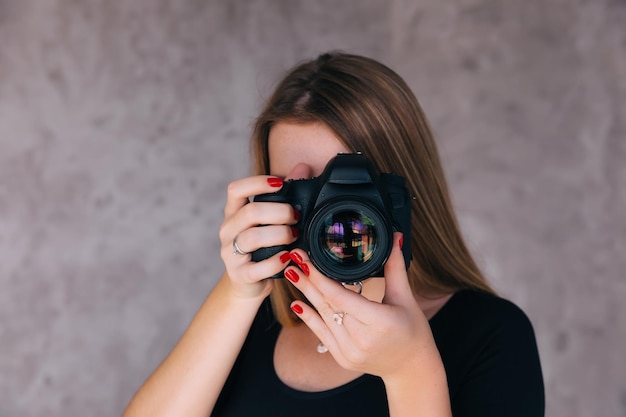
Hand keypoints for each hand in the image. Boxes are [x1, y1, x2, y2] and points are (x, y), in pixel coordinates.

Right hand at [218, 175, 296, 298]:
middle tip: (296, 217)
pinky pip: (258, 267)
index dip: (258, 182)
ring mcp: (231, 253)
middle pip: (250, 212)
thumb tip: (303, 168)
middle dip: (279, 212)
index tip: (280, 183)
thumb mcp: (270, 220)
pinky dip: (276, 262)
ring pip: (252, 238)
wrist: (248, 283)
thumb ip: (285, 194)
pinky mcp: (240, 274)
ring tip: (294, 236)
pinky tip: (288, 257)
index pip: (236, 189)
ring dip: (280, 235)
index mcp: (233, 212)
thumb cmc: (262, 246)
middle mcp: (228, 230)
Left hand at [285, 233, 440, 379]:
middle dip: (309, 280)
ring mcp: (350, 352)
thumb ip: (395, 268)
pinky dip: (309, 318)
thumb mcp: (405, 298)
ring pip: (323, 318)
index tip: (307, 260)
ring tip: (293, 274)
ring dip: (306, 294)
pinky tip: (296, 303)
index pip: (342, 298)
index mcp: (380, 323)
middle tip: (293, 259)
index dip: (321, 278)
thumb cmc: (413, 331)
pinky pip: (321, 335)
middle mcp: (362, 340)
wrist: (411, 368)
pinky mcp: (342, 358)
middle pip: (328, 305)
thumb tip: (394, 237)